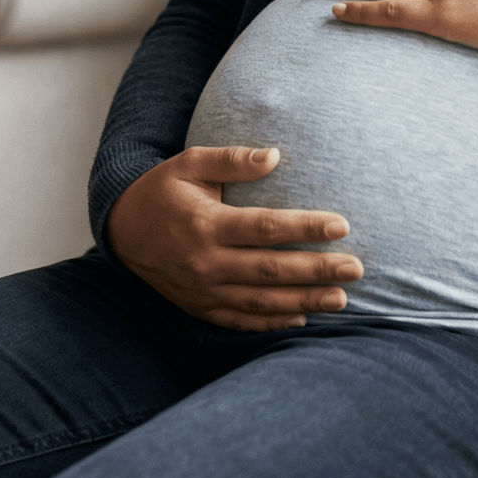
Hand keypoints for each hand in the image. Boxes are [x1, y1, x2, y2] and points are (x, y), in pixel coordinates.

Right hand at [104, 145, 363, 330]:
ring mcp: (203, 291)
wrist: (121, 231)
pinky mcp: (200, 307)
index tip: (342, 226)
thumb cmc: (162, 191)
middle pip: (271, 270)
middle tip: (356, 268)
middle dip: (317, 270)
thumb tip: (275, 156)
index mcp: (206, 224)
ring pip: (261, 301)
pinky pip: (241, 320)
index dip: (306, 228)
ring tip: (341, 299)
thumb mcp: (189, 164)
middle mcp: (206, 262)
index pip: (266, 228)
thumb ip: (231, 158)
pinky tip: (302, 318)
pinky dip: (272, 322)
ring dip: (304, 301)